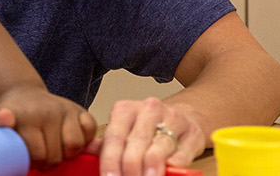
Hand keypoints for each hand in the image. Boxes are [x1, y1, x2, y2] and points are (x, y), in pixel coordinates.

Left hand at [0, 86, 97, 167]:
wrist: (23, 94)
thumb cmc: (13, 115)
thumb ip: (1, 125)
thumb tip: (4, 118)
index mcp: (26, 115)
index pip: (37, 153)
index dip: (34, 162)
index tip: (29, 160)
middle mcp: (47, 110)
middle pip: (55, 154)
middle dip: (48, 162)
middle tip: (41, 159)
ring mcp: (65, 109)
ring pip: (74, 145)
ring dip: (66, 154)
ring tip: (55, 152)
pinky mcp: (79, 110)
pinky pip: (90, 131)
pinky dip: (84, 141)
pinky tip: (69, 142)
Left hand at [85, 97, 206, 175]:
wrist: (184, 118)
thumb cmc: (147, 129)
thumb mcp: (124, 131)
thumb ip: (107, 143)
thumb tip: (86, 151)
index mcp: (126, 109)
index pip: (114, 137)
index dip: (110, 161)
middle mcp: (149, 109)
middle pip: (136, 144)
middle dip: (130, 169)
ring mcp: (174, 119)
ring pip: (159, 149)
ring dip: (150, 171)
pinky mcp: (194, 133)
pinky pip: (181, 154)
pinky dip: (172, 167)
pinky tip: (166, 173)